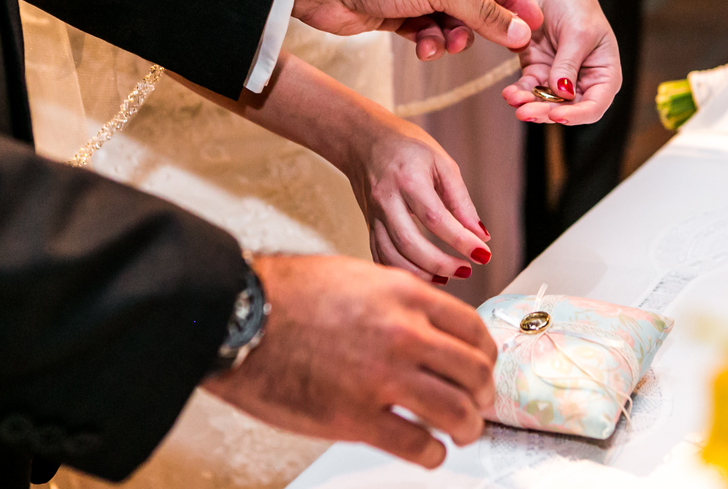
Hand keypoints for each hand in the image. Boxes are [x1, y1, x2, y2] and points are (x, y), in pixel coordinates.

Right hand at [203, 255, 496, 467]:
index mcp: (405, 295)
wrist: (241, 317)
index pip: (472, 329)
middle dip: (483, 393)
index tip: (484, 367)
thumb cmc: (288, 293)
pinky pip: (416, 444)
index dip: (486, 355)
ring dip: (467, 427)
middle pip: (473, 371)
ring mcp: (382, 377)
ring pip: (456, 411)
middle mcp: (403, 333)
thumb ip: (399, 299)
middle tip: (479, 404)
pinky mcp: (355, 417)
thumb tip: (428, 322)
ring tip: (461, 433)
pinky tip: (428, 450)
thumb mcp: (359, 276)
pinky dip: (432, 452)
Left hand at [294, 0, 543, 55]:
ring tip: (445, 46)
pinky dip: (429, 40)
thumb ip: (481, 11)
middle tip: (499, 45)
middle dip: (478, 23)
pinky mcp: (394, 8)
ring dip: (451, 35)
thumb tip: (518, 31)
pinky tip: (425, 48)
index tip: (533, 22)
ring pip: (449, 18)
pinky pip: (425, 28)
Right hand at [342, 105, 491, 282]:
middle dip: (441, 263)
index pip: (436, 218)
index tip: (483, 254)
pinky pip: (380, 255)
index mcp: (408, 179)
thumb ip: (461, 200)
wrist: (364, 139)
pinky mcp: (368, 224)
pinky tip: (423, 275)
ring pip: (391, 255)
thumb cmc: (407, 147)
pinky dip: (402, 271)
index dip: (461, 240)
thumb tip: (480, 235)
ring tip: (447, 277)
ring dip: (421, 274)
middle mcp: (386, 199)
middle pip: (410, 242)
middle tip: (466, 270)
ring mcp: (373, 215)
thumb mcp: (441, 162)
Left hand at [501, 0, 622, 124]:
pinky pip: (528, 89)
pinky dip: (519, 93)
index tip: (557, 114)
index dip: (578, 115)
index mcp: (604, 74)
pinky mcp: (537, 71)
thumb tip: (562, 93)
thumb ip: (570, 64)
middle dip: (546, 112)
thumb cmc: (576, 4)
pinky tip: (510, 93)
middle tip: (526, 111)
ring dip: (529, 105)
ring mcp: (558, 79)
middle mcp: (583, 81)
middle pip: (567, 109)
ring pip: (545, 103)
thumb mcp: (579, 31)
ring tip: (514, 100)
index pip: (595, 105)